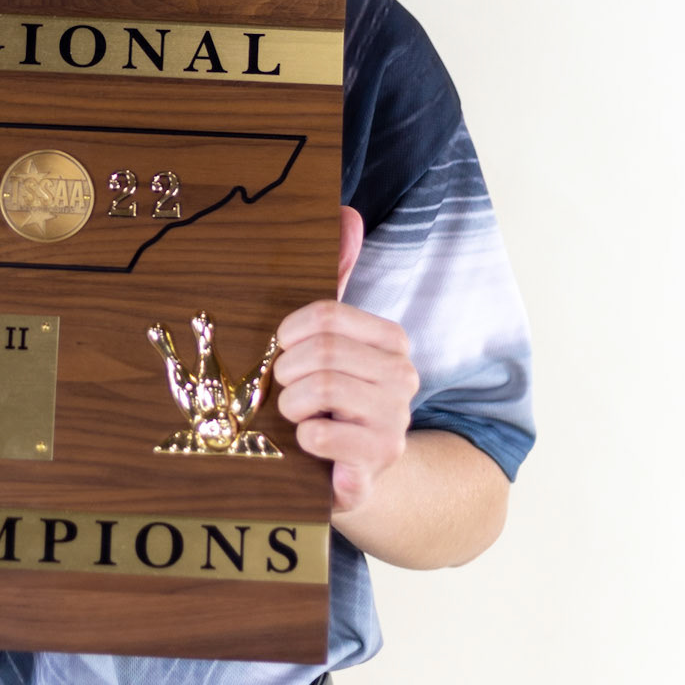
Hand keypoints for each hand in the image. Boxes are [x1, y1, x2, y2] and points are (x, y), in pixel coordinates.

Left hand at [271, 208, 417, 512]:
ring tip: (297, 414)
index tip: (280, 347)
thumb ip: (339, 276)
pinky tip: (311, 443)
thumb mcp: (333, 339)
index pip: (328, 315)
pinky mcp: (378, 463)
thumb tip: (347, 212)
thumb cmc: (335, 399)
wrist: (358, 473)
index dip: (290, 333)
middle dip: (287, 373)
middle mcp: (404, 379)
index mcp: (392, 342)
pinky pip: (323, 438)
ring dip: (292, 405)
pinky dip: (304, 440)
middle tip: (285, 387)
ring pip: (320, 392)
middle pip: (322, 354)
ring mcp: (395, 424)